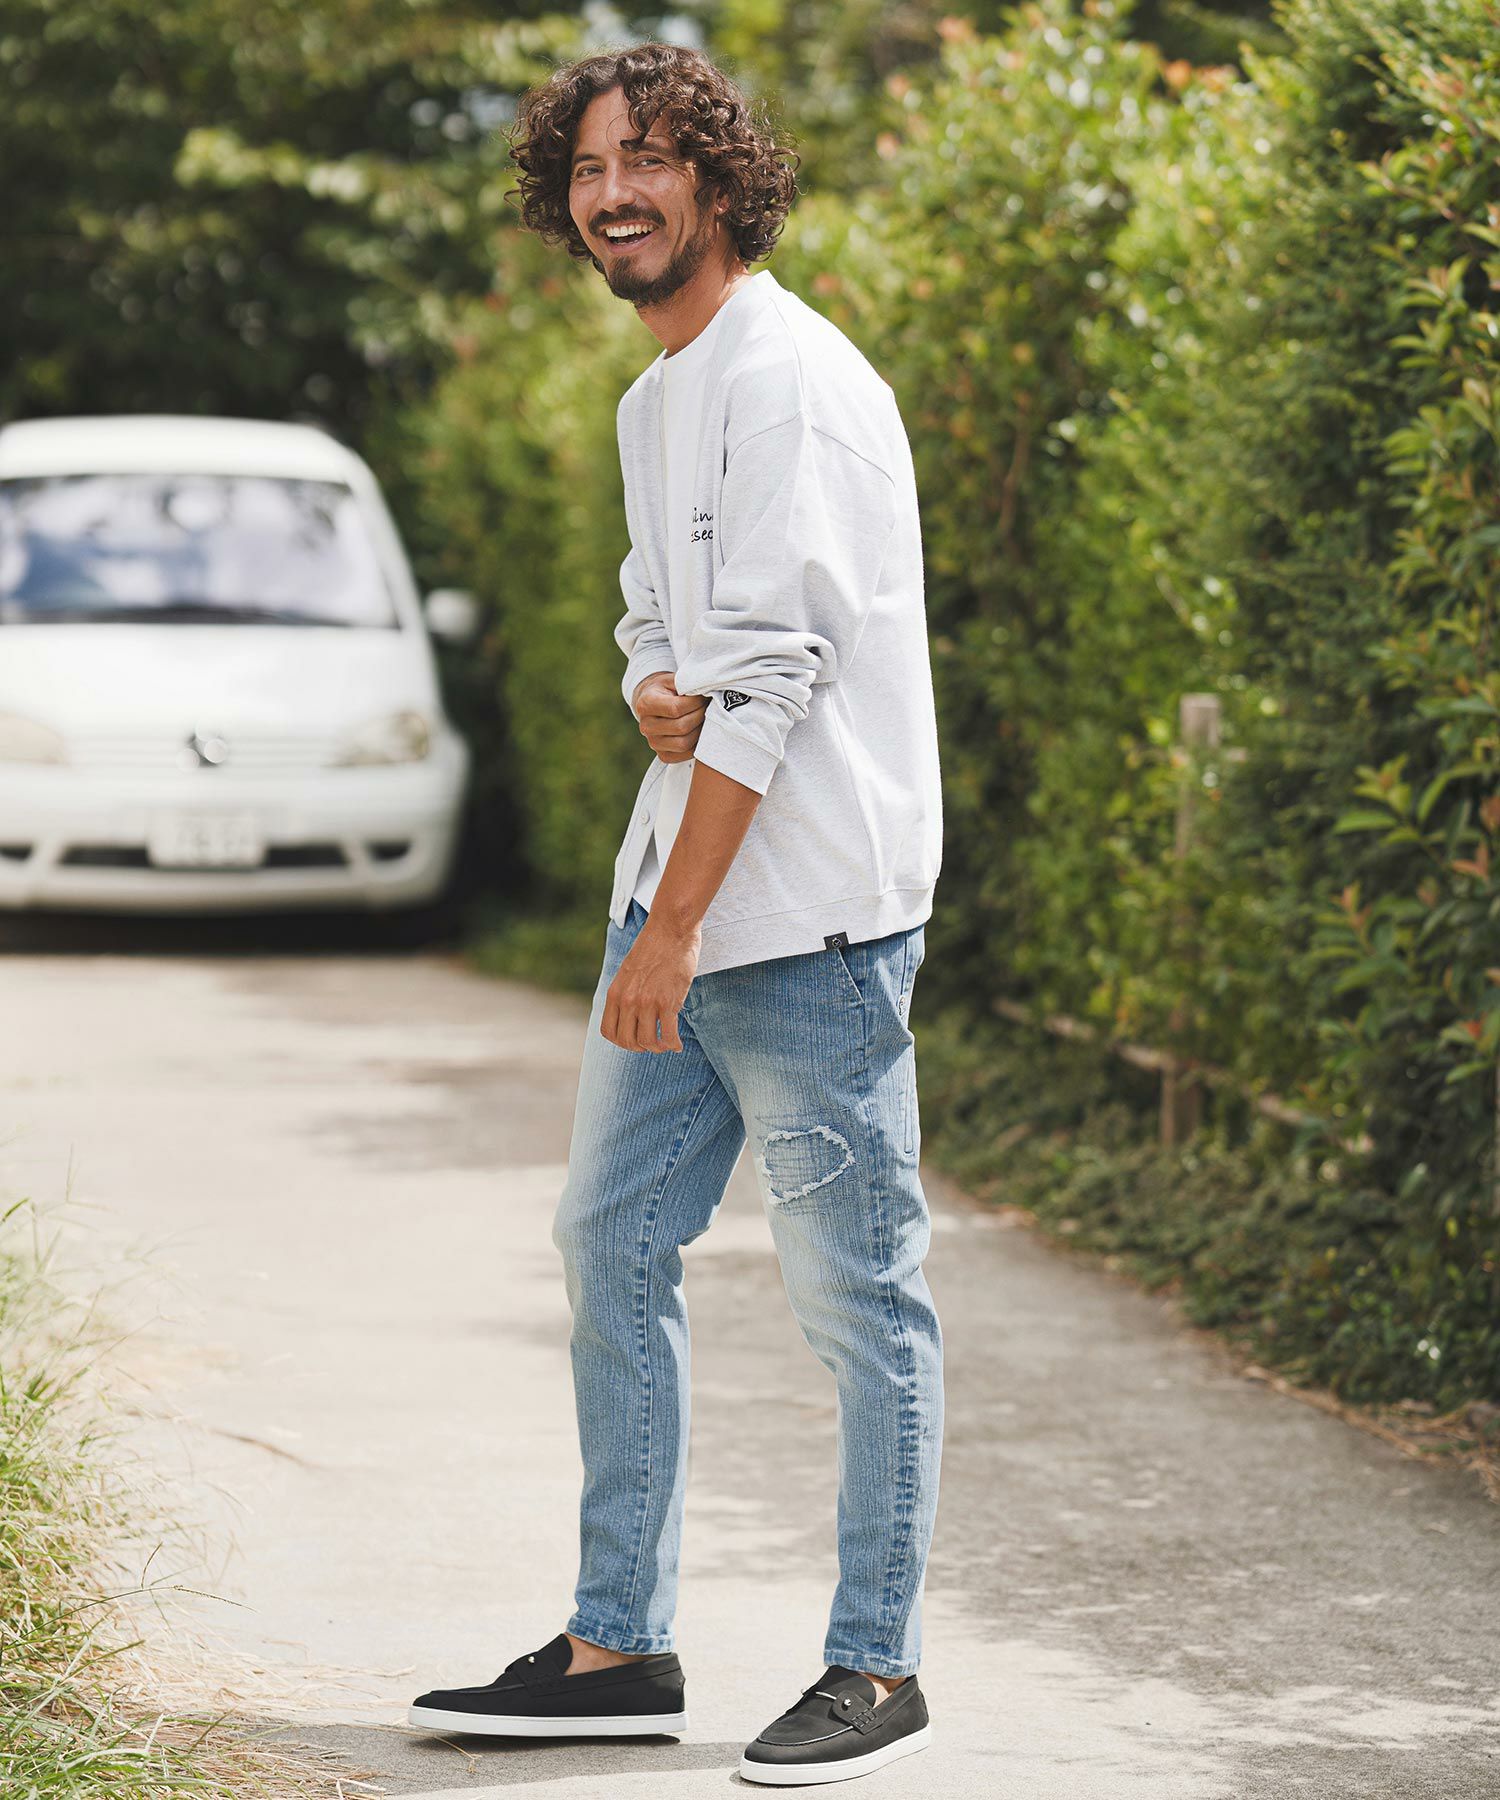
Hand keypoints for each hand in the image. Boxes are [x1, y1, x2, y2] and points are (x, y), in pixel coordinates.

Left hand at [602, 913, 700, 1051]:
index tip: (634, 1040)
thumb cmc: (653, 947)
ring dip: (658, 1048)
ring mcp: (647, 1003)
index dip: (621, 1042)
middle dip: (640, 1048)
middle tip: (652, 1044)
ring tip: (667, 1044)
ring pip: (648, 1042)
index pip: (609, 1032)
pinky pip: (669, 1035)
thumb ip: (626, 991)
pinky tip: (678, 1044)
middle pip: (628, 1042)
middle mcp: (628, 1001)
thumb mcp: (628, 970)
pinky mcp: (668, 1002)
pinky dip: (673, 1044)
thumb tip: (631, 1012)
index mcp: (615, 993)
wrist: (670, 929)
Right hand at [633, 671, 705, 762]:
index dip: (695, 703)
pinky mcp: (663, 755)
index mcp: (646, 704)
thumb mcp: (673, 680)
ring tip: (705, 718)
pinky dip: (697, 745)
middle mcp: (646, 726)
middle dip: (700, 715)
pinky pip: (685, 755)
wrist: (653, 704)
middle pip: (681, 727)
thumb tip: (708, 689)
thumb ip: (688, 682)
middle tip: (707, 706)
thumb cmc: (666, 690)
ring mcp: (653, 743)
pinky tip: (699, 731)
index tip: (703, 696)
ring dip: (700, 731)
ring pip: (684, 743)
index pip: (676, 708)